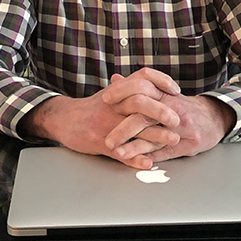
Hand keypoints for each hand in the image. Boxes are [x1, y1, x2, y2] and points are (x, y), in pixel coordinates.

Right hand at [20, 68, 182, 168]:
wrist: (63, 119)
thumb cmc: (91, 107)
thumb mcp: (110, 94)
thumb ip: (130, 89)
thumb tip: (155, 84)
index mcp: (118, 91)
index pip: (143, 77)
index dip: (162, 81)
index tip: (176, 91)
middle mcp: (113, 104)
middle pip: (140, 101)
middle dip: (161, 110)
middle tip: (177, 119)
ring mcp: (106, 123)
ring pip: (133, 127)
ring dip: (155, 135)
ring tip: (173, 140)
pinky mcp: (99, 141)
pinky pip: (119, 151)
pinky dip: (134, 158)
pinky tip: (148, 163)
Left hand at [105, 85, 235, 167]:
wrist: (213, 117)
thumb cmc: (182, 105)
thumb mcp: (163, 92)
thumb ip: (138, 88)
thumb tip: (115, 79)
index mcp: (165, 94)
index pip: (141, 89)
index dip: (122, 94)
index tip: (105, 99)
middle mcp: (173, 109)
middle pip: (145, 116)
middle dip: (123, 128)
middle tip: (107, 138)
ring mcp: (182, 128)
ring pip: (154, 137)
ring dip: (134, 146)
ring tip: (118, 152)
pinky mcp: (188, 144)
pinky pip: (165, 152)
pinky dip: (149, 156)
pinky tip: (136, 161)